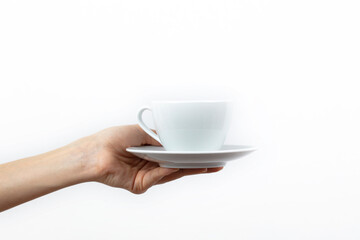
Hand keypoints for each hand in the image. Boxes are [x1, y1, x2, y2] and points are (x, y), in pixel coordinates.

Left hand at [86, 125, 222, 193]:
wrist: (95, 151)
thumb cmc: (112, 138)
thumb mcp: (140, 132)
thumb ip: (159, 137)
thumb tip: (176, 139)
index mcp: (151, 150)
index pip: (175, 153)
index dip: (190, 152)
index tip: (206, 151)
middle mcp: (151, 163)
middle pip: (178, 165)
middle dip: (197, 164)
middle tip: (216, 163)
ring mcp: (147, 175)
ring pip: (172, 173)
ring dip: (189, 169)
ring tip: (207, 165)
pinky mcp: (140, 185)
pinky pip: (159, 176)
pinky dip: (167, 170)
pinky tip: (177, 164)